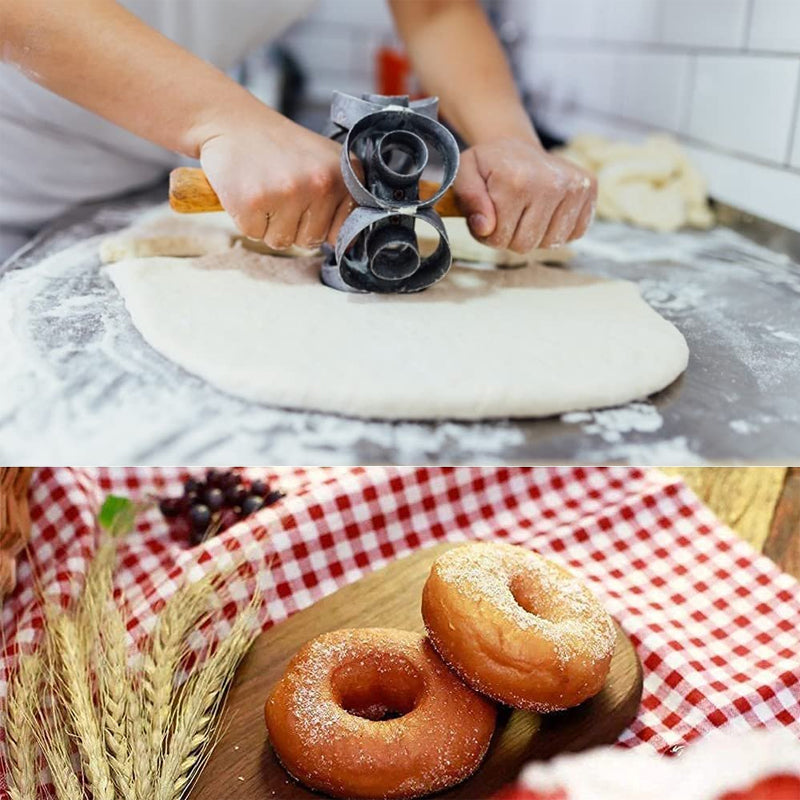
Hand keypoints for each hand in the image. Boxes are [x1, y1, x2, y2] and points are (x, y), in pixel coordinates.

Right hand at [199, 111, 354, 249]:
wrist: (234, 123)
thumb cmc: (282, 150)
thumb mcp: (325, 165)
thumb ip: (344, 202)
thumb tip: (348, 246)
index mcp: (344, 175)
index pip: (342, 233)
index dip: (321, 223)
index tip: (308, 200)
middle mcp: (321, 182)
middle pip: (310, 241)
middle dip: (293, 225)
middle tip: (281, 190)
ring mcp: (288, 192)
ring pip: (282, 242)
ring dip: (269, 224)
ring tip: (266, 190)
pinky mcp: (253, 201)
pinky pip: (254, 235)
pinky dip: (247, 219)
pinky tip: (249, 191)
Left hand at [454, 138, 596, 252]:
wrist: (518, 148)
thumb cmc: (489, 165)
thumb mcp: (465, 173)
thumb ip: (467, 199)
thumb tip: (485, 227)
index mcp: (518, 180)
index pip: (500, 238)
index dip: (488, 234)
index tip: (486, 218)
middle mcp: (551, 183)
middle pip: (525, 244)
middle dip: (510, 237)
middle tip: (507, 215)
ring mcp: (575, 187)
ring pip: (550, 244)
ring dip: (534, 236)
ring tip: (526, 213)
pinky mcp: (589, 191)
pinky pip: (573, 235)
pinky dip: (556, 231)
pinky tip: (546, 212)